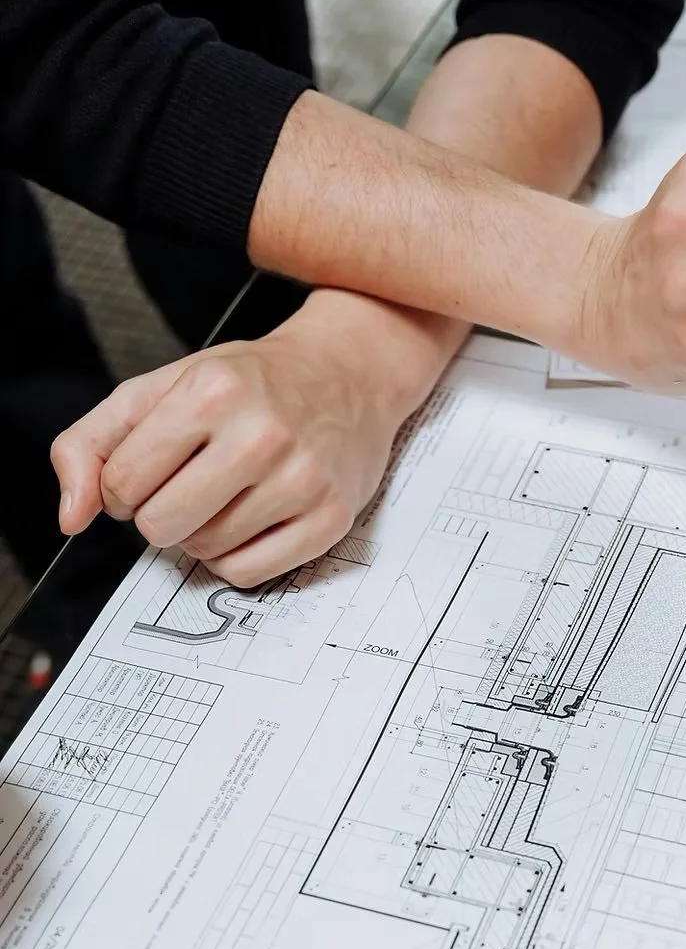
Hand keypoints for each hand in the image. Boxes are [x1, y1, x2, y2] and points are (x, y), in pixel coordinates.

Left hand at [51, 301, 431, 587]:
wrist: (350, 374)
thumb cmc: (254, 383)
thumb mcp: (164, 387)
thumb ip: (94, 442)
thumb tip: (72, 516)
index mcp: (211, 393)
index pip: (122, 483)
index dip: (122, 488)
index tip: (148, 473)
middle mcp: (262, 436)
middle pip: (161, 525)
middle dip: (160, 514)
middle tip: (185, 488)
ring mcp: (302, 480)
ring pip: (205, 552)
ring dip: (201, 535)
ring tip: (226, 498)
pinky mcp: (330, 518)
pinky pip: (249, 573)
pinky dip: (235, 559)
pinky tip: (248, 523)